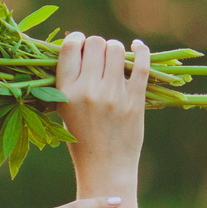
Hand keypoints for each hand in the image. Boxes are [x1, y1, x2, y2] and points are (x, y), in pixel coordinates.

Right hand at [56, 31, 150, 199]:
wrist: (105, 168)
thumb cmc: (81, 139)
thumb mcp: (64, 111)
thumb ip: (69, 81)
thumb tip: (79, 45)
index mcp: (66, 93)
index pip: (70, 47)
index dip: (77, 39)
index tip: (81, 45)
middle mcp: (88, 91)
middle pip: (95, 43)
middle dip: (98, 46)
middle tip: (100, 59)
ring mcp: (113, 95)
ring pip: (117, 49)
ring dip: (117, 50)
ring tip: (115, 62)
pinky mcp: (134, 100)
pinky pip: (141, 64)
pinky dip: (141, 50)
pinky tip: (138, 48)